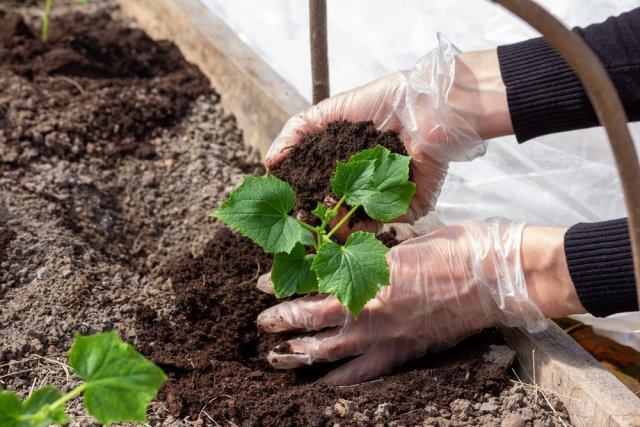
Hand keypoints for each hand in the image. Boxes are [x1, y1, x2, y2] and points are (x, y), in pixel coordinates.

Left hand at [257, 218, 549, 384]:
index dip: (285, 291)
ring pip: (331, 353)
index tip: (263, 286)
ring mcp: (387, 336)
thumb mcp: (403, 244)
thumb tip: (345, 259)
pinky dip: (340, 380)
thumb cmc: (453, 248)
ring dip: (299, 356)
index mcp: (371, 277)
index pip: (314, 288)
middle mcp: (372, 310)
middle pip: (314, 324)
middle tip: (262, 326)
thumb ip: (371, 257)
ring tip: (276, 358)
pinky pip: (364, 373)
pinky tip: (322, 386)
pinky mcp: (405, 353)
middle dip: (282, 325)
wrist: (494, 275)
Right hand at [266, 35, 487, 227]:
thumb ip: (296, 132)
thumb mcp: (329, 112)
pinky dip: (365, 225)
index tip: (290, 204)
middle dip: (319, 216)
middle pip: (338, 211)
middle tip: (304, 218)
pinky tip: (349, 218)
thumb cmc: (382, 102)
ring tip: (325, 216)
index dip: (305, 198)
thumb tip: (269, 161)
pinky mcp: (410, 206)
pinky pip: (385, 224)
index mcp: (350, 167)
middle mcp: (368, 186)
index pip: (322, 190)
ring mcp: (388, 199)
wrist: (426, 103)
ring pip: (358, 222)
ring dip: (338, 224)